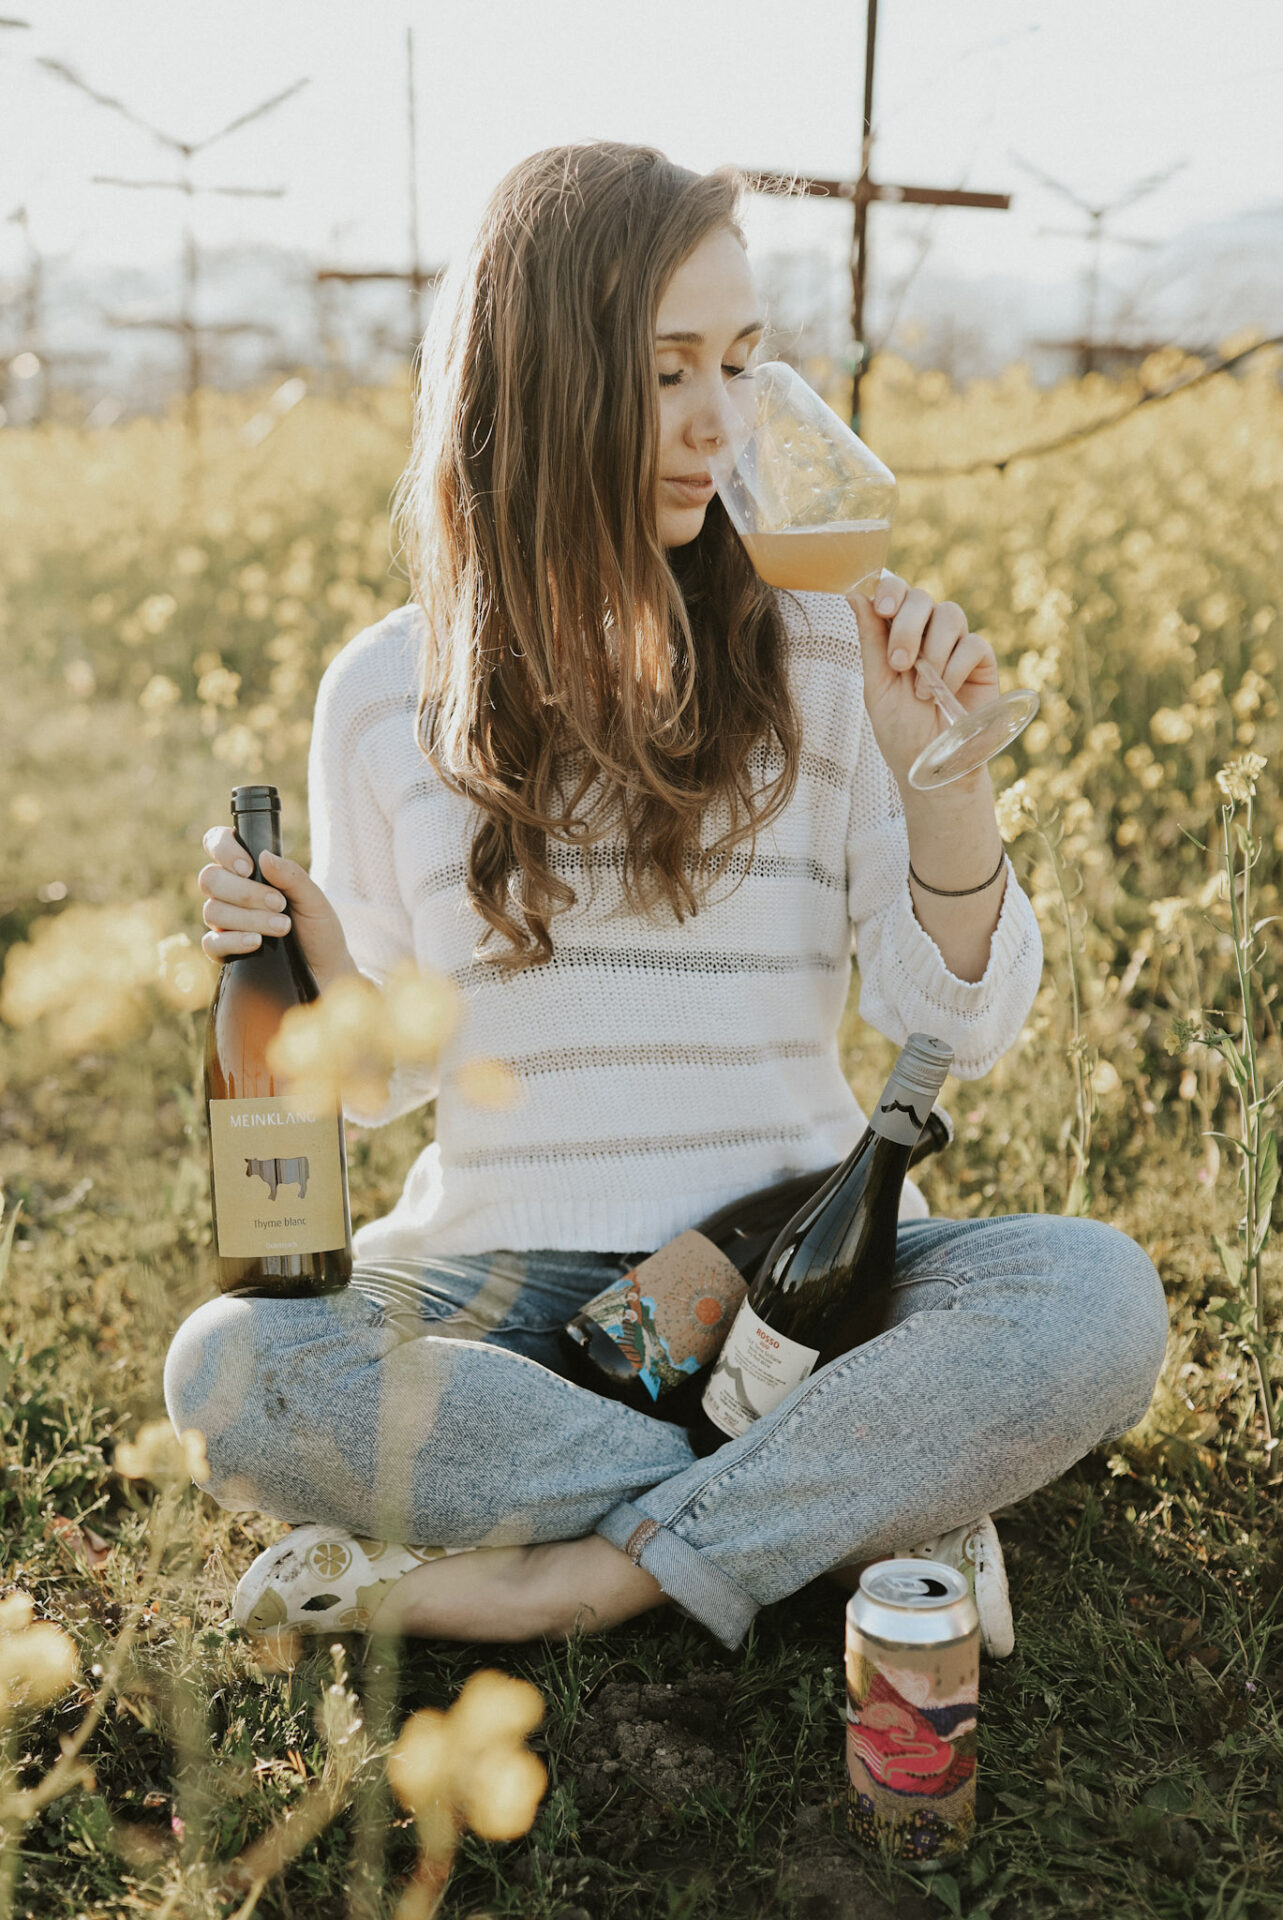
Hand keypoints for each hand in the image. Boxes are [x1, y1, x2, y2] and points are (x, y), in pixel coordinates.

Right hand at [198, 827, 354, 989]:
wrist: (325, 969)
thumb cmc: (319, 928)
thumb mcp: (314, 899)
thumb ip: (291, 876)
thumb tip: (264, 856)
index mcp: (248, 871)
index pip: (217, 843)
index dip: (224, 850)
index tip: (249, 867)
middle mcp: (230, 893)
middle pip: (210, 879)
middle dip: (246, 892)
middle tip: (279, 904)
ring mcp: (225, 922)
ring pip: (213, 910)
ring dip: (250, 918)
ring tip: (282, 927)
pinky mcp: (225, 951)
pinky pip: (212, 943)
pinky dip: (234, 941)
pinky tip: (257, 943)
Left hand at [847, 573, 1000, 790]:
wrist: (934, 767)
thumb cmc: (901, 731)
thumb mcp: (877, 686)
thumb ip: (870, 640)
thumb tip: (854, 593)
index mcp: (896, 634)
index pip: (896, 592)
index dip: (891, 589)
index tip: (882, 608)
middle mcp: (927, 633)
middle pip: (922, 598)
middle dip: (908, 627)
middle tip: (899, 664)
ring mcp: (956, 644)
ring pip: (950, 614)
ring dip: (932, 652)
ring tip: (922, 692)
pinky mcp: (981, 661)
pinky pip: (972, 644)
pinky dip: (955, 668)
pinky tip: (946, 693)